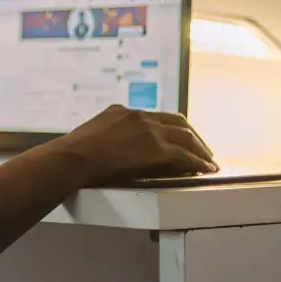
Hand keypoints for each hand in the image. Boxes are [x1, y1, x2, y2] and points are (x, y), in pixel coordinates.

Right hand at [54, 105, 217, 185]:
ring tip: (207, 161)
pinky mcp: (157, 148)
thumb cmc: (74, 154)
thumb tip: (109, 150)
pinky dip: (198, 162)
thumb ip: (106, 136)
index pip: (155, 117)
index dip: (170, 127)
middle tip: (201, 149)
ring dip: (200, 149)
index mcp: (122, 112)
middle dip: (192, 135)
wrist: (73, 158)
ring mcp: (149, 130)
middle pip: (176, 122)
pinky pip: (186, 155)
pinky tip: (205, 169)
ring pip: (186, 136)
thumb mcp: (91, 135)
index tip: (177, 137)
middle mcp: (138, 116)